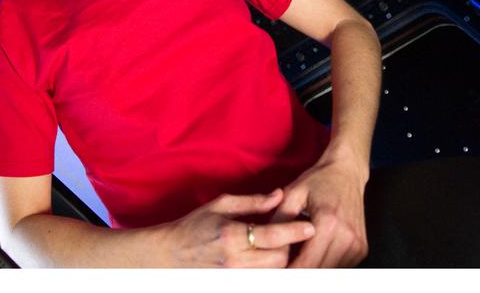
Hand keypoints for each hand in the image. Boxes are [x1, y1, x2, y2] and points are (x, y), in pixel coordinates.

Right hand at [157, 189, 316, 267]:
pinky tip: (267, 258)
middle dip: (289, 248)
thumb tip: (280, 195)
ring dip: (281, 260)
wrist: (169, 254)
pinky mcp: (234, 286)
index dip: (294, 231)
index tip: (310, 227)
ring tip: (282, 247)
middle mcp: (234, 261)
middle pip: (278, 260)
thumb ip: (252, 202)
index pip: (272, 235)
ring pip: (273, 273)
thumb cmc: (193, 226)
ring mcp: (234, 278)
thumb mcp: (220, 205)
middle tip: (291, 236)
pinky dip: (269, 270)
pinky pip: (262, 280)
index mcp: (231, 235)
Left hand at [272, 156, 369, 267]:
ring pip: (330, 273)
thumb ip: (279, 220)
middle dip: (298, 273)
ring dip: (313, 270)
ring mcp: (357, 245)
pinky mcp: (361, 249)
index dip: (288, 272)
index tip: (275, 271)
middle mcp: (347, 237)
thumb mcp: (293, 194)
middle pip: (318, 273)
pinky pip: (340, 268)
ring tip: (297, 258)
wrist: (347, 171)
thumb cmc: (319, 180)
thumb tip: (265, 244)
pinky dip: (325, 265)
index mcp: (328, 223)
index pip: (306, 264)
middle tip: (282, 268)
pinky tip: (313, 254)